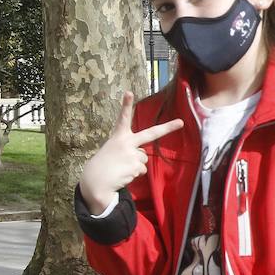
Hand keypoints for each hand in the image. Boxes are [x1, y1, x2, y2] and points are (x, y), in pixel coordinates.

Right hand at [80, 93, 183, 211]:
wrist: (94, 182)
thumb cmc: (104, 165)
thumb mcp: (113, 151)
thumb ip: (129, 149)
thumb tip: (142, 159)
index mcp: (118, 137)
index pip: (122, 119)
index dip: (126, 105)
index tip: (129, 92)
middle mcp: (126, 142)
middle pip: (151, 133)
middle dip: (167, 127)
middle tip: (180, 122)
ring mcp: (132, 154)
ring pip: (144, 159)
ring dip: (136, 165)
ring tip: (121, 168)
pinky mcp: (135, 166)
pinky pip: (141, 170)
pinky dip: (134, 174)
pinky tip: (123, 175)